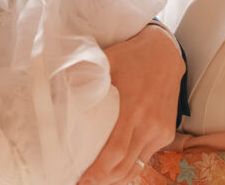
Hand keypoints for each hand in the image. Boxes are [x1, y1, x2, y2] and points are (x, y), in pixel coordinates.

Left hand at [80, 25, 183, 184]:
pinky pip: (146, 157)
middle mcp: (149, 124)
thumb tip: (58, 82)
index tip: (83, 181)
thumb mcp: (107, 60)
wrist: (166, 53)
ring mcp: (160, 131)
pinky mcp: (166, 133)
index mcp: (133, 108)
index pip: (115, 151)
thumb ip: (85, 72)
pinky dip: (130, 166)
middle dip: (104, 180)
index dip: (99, 171)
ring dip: (117, 177)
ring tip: (97, 180)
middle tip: (84, 183)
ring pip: (137, 166)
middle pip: (126, 166)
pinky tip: (115, 168)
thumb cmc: (133, 57)